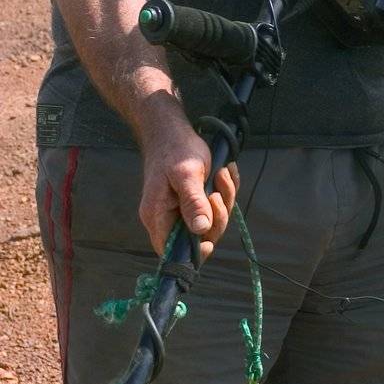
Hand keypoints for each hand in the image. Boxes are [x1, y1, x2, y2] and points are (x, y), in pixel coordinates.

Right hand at [138, 121, 238, 259]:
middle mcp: (167, 216)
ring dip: (224, 199)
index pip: (171, 251)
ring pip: (211, 220)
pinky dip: (225, 191)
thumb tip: (201, 230)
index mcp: (157, 214)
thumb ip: (193, 202)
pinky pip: (215, 206)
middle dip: (217, 216)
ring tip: (222, 174)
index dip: (191, 253)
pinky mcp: (194, 200)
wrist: (173, 130)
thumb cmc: (175, 149)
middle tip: (217, 192)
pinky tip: (224, 173)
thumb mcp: (187, 174)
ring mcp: (181, 208)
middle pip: (198, 236)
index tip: (209, 242)